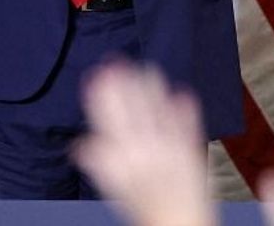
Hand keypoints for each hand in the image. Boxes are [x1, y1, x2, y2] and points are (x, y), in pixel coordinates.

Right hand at [74, 61, 215, 225]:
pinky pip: (190, 128)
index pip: (109, 123)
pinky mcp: (192, 152)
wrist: (178, 222)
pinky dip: (186, 112)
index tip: (97, 77)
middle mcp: (146, 152)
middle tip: (117, 63)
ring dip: (153, 92)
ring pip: (159, 115)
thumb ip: (100, 165)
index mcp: (124, 159)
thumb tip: (80, 147)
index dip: (102, 99)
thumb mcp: (115, 189)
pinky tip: (183, 94)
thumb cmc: (144, 205)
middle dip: (125, 88)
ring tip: (147, 69)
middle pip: (133, 114)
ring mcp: (171, 150)